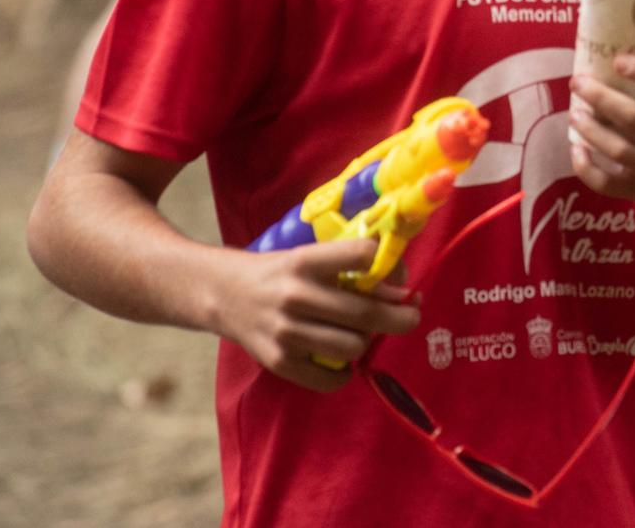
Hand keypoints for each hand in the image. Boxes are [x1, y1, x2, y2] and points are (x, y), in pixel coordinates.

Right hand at [212, 238, 420, 392]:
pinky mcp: (278, 361)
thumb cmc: (281, 274)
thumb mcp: (310, 258)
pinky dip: (343, 373)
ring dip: (366, 342)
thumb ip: (352, 270)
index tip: (399, 277)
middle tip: (411, 315)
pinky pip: (330, 379)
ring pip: (353, 346)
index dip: (389, 266)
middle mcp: (295, 295)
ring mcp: (285, 331)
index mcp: (306, 261)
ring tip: (360, 335)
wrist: (223, 294)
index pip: (362, 254)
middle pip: (366, 312)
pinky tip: (340, 361)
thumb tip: (401, 289)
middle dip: (401, 316)